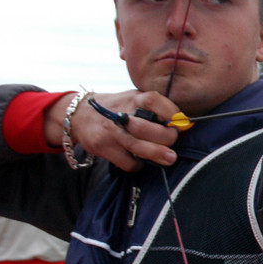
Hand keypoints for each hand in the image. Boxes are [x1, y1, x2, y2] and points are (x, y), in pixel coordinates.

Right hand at [45, 90, 179, 171]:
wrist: (79, 114)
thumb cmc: (118, 107)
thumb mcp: (135, 99)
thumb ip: (156, 108)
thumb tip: (183, 123)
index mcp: (134, 98)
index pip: (156, 102)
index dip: (172, 114)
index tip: (178, 123)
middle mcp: (122, 114)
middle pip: (151, 129)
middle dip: (168, 138)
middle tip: (172, 141)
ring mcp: (111, 132)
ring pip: (139, 147)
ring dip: (158, 154)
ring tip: (169, 158)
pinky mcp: (103, 148)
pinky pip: (128, 162)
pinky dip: (138, 164)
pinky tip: (140, 159)